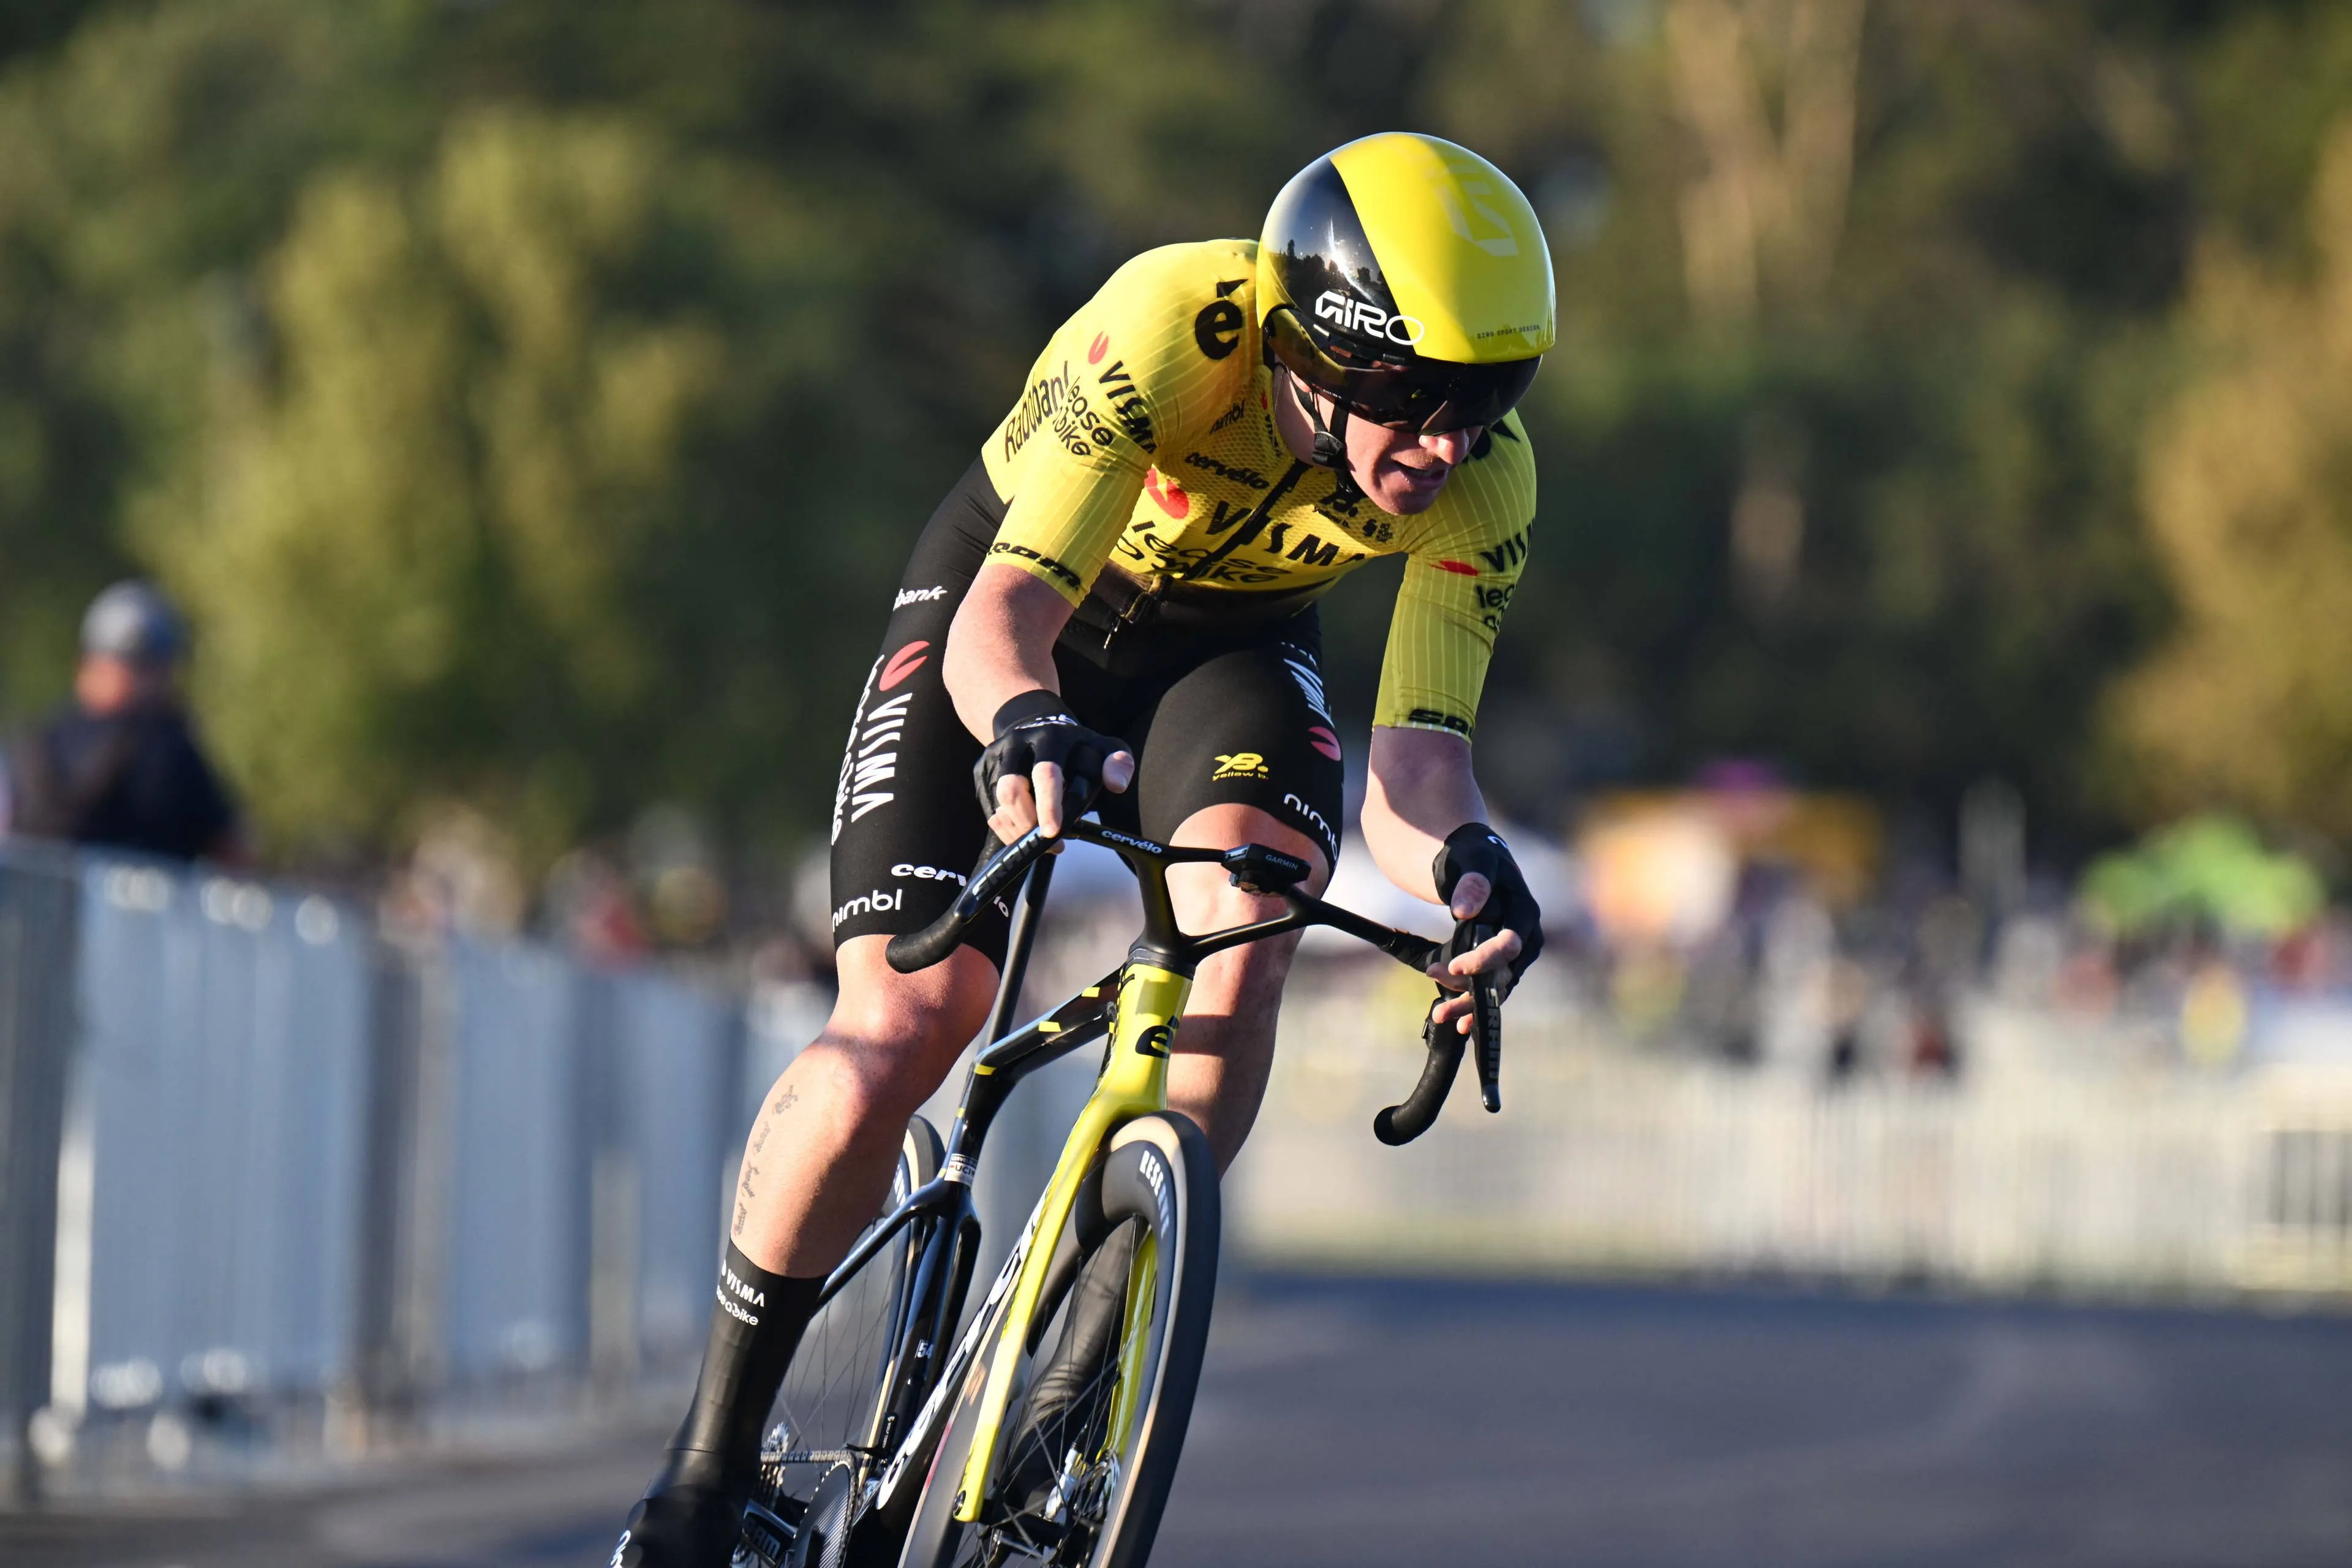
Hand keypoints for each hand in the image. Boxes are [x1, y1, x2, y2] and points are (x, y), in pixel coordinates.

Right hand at [973, 690, 1134, 843]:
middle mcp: (1018, 743)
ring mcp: (995, 756)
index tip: (1053, 833)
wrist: (1033, 721)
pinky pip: (988, 808)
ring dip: (1017, 830)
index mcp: (1051, 737)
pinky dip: (1005, 828)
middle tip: (1051, 845)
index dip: (1048, 805)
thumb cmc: (1075, 747)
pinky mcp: (981, 770)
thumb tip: (1116, 784)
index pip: (1046, 773)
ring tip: (1038, 845)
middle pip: (1011, 789)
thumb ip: (1119, 764)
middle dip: (1028, 824)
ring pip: (997, 802)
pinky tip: (1023, 835)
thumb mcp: (1104, 748)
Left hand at [1423, 824, 1542, 1033]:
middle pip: (1505, 974)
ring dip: (1469, 1004)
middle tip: (1442, 1005)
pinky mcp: (1499, 961)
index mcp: (1524, 912)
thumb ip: (1474, 880)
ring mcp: (1514, 953)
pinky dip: (1473, 1003)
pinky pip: (1490, 987)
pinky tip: (1459, 1023)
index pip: (1510, 945)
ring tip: (1441, 1015)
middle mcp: (1526, 937)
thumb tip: (1465, 909)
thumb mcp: (1475, 860)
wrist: (1475, 860)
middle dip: (1474, 992)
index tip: (1456, 967)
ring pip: (1497, 987)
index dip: (1484, 959)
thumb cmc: (1475, 857)